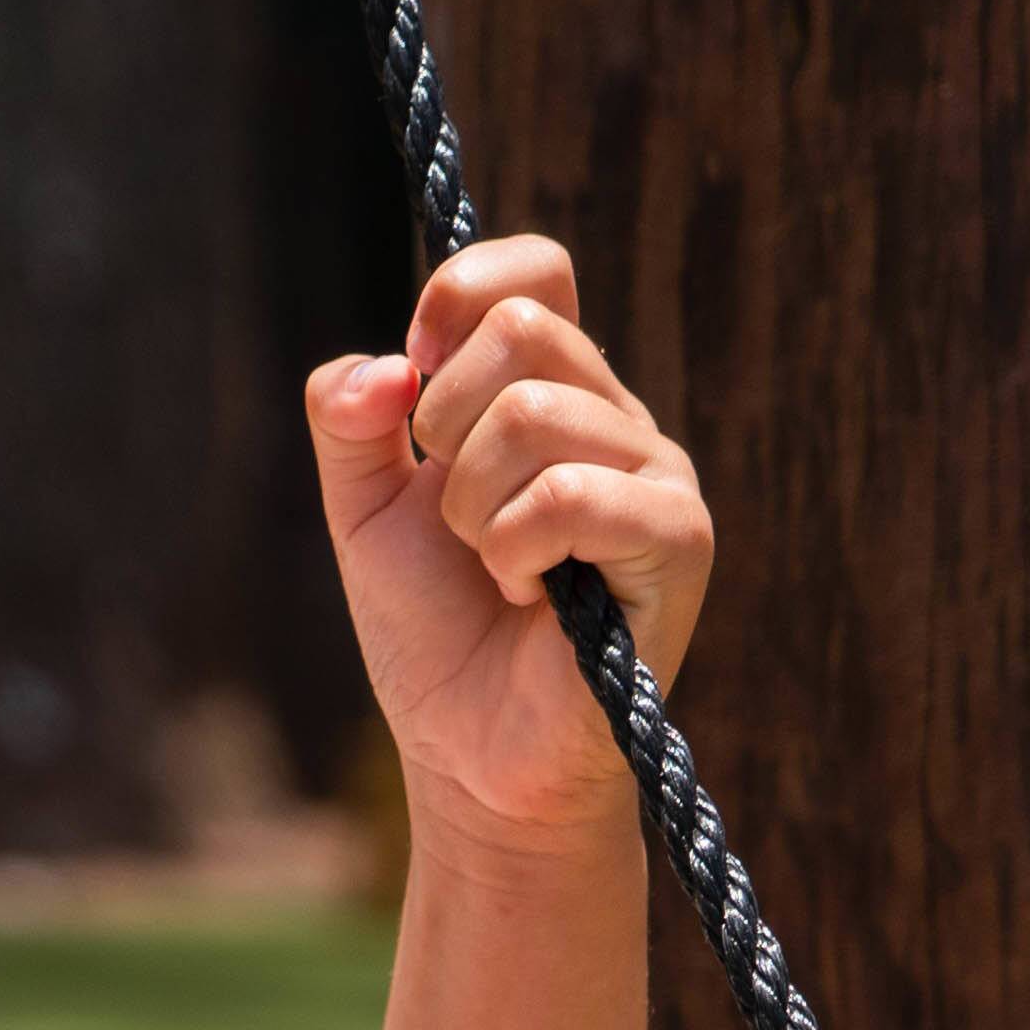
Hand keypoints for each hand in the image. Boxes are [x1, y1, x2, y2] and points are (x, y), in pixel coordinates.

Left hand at [311, 236, 715, 853]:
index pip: (534, 273)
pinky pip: (572, 493)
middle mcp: (618, 419)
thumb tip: (378, 366)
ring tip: (495, 571)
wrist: (471, 756)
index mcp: (553, 394)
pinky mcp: (678, 541)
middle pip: (520, 331)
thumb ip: (350, 421)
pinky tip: (528, 593)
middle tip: (454, 517)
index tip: (413, 378)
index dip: (459, 296)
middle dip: (443, 431)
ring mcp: (659, 475)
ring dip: (473, 509)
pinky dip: (514, 549)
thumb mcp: (366, 512)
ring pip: (534, 414)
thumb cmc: (436, 634)